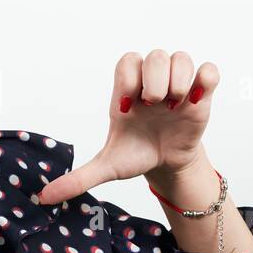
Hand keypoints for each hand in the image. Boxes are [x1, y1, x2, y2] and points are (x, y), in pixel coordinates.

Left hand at [36, 50, 218, 205]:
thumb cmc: (137, 154)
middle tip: (154, 105)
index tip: (128, 108)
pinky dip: (205, 80)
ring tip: (175, 105)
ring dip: (178, 80)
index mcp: (126, 92)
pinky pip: (208, 70)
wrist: (166, 163)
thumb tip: (44, 197)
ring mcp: (176, 85)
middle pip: (154, 55)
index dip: (128, 80)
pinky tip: (195, 101)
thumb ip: (79, 178)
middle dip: (155, 80)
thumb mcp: (108, 166)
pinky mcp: (200, 93)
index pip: (126, 62)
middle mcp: (151, 83)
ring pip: (180, 57)